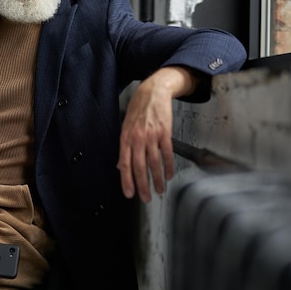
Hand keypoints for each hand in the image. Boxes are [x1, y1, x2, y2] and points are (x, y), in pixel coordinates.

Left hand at [117, 66, 196, 201]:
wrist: (153, 92)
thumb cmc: (138, 109)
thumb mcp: (126, 127)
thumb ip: (124, 148)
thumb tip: (121, 166)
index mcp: (126, 138)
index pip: (125, 164)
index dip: (126, 181)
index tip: (129, 194)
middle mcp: (137, 138)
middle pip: (140, 167)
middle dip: (143, 185)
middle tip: (146, 197)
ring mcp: (151, 136)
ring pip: (154, 163)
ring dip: (158, 179)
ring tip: (160, 189)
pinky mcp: (164, 133)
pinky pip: (167, 154)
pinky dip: (168, 166)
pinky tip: (169, 174)